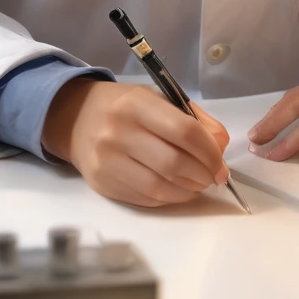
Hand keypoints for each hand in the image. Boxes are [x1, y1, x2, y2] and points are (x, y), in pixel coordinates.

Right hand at [42, 79, 230, 206]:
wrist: (76, 119)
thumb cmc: (125, 106)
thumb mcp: (158, 98)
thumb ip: (194, 118)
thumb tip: (221, 146)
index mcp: (136, 104)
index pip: (184, 131)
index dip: (210, 152)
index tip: (222, 164)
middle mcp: (118, 132)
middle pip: (174, 163)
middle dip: (203, 175)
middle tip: (214, 177)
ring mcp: (107, 161)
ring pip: (160, 187)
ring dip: (189, 191)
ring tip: (198, 183)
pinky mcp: (102, 184)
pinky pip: (145, 199)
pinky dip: (170, 198)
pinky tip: (177, 189)